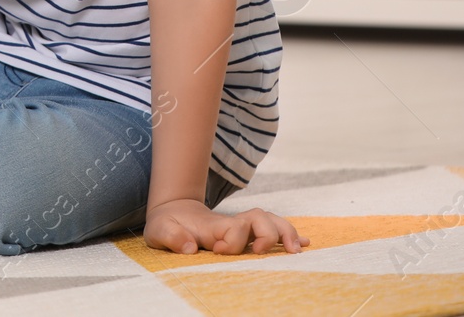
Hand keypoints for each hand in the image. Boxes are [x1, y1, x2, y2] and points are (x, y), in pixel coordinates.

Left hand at [144, 197, 310, 254]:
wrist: (172, 211)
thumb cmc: (166, 224)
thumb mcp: (158, 229)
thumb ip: (171, 236)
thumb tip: (190, 248)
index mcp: (214, 226)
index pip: (234, 227)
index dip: (233, 240)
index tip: (218, 251)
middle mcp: (232, 224)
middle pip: (260, 218)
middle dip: (269, 234)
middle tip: (264, 252)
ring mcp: (241, 228)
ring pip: (271, 221)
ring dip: (286, 233)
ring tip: (297, 251)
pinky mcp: (246, 234)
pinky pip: (273, 230)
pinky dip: (290, 235)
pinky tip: (305, 244)